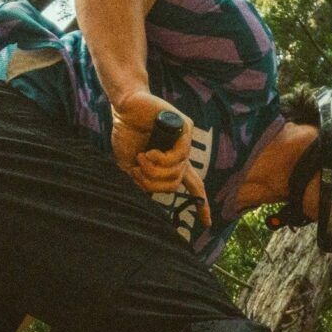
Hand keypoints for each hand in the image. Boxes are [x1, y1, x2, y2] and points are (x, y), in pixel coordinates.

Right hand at [109, 91, 210, 228]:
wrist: (125, 108)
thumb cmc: (126, 134)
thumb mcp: (128, 165)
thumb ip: (140, 181)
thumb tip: (150, 193)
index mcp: (171, 163)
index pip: (192, 186)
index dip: (200, 205)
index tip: (206, 223)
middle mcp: (181, 154)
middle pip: (177, 184)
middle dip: (155, 184)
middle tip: (139, 172)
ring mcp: (185, 141)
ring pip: (176, 173)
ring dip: (153, 171)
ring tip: (141, 158)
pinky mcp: (185, 128)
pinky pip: (178, 156)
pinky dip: (159, 159)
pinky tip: (148, 152)